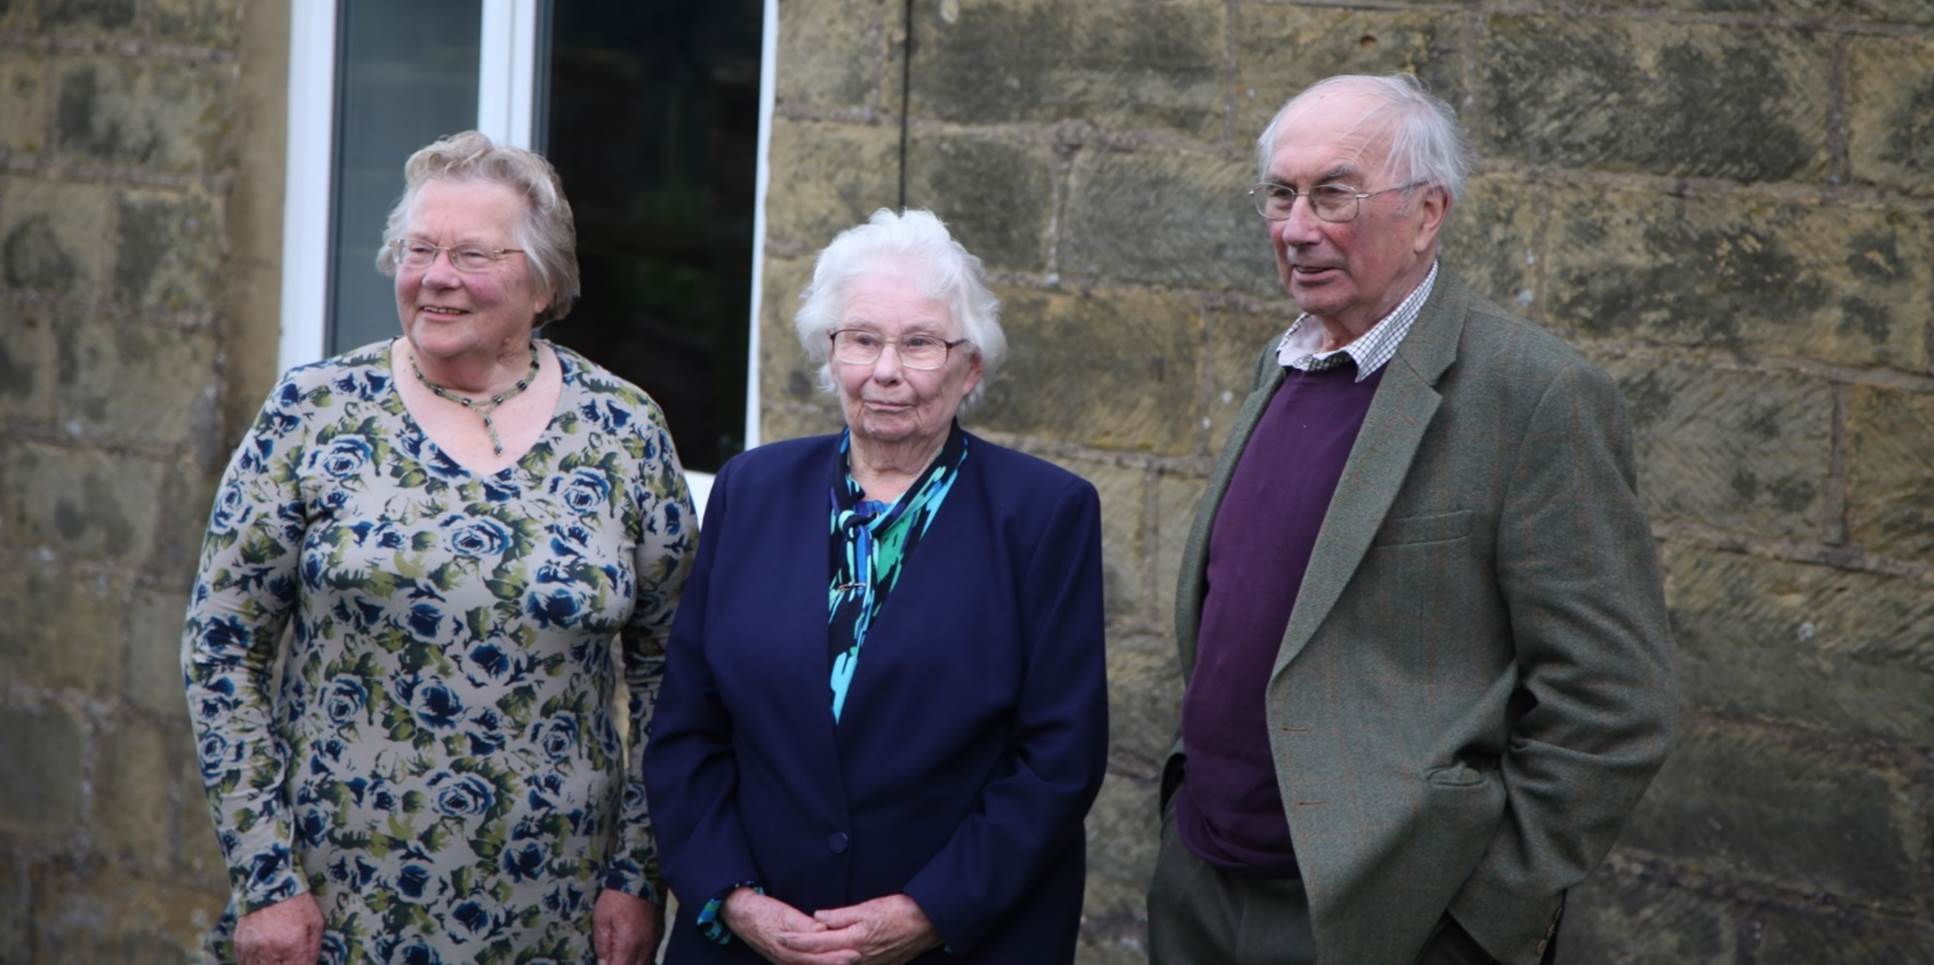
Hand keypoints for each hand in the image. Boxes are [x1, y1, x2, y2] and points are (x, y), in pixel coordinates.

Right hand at [234, 893, 323, 964]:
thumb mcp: (315, 922)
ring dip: (268, 964)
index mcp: (292, 945)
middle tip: (289, 958)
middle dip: (285, 964)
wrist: (269, 882)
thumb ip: (313, 948)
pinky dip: (253, 963)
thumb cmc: (297, 902)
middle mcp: (270, 951)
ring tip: (276, 957)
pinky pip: (244, 962)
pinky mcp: (239, 944)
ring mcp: (252, 949)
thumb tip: (311, 964)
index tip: (303, 962)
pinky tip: (262, 958)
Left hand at [594, 888, 663, 964]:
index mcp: (628, 945)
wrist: (639, 877)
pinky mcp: (658, 934)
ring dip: (633, 964)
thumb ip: (602, 946)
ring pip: (645, 964)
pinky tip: (632, 955)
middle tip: (611, 960)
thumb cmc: (615, 898)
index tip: (604, 964)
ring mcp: (654, 941)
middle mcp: (644, 947)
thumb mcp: (601, 920)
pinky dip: (641, 959)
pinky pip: (651, 955)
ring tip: (621, 958)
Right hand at [721, 889, 855, 964]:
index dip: (836, 955)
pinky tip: (829, 961)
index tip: (854, 952)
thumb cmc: (764, 912)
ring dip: (830, 964)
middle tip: (858, 957)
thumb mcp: (784, 914)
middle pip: (817, 963)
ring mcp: (786, 961)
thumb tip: (821, 930)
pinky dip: (818, 964)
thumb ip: (803, 924)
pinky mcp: (785, 959)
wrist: (742, 916)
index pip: (817, 956)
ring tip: (850, 960)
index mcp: (789, 948)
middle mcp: (788, 959)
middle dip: (837, 962)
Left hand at [788, 894, 940, 964]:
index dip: (797, 941)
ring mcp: (868, 964)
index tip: (780, 936)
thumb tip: (817, 918)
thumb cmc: (899, 911)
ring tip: (801, 955)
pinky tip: (832, 960)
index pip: (817, 943)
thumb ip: (840, 916)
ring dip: (818, 961)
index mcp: (853, 940)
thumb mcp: (867, 908)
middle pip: (823, 959)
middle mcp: (858, 958)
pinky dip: (837, 963)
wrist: (928, 924)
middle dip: (801, 955)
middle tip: (782, 947)